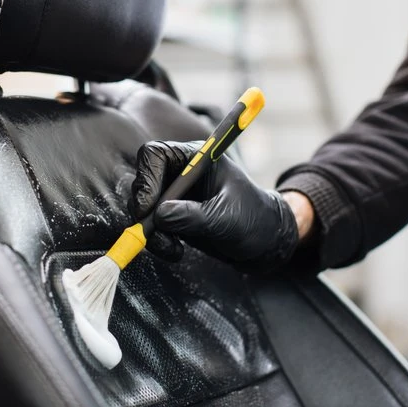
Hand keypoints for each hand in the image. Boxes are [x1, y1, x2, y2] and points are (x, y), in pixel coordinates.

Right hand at [128, 140, 299, 272]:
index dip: (147, 178)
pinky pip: (151, 225)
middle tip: (152, 234)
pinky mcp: (172, 215)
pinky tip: (176, 251)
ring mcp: (175, 194)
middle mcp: (181, 172)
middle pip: (143, 180)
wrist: (264, 241)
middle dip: (144, 209)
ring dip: (152, 231)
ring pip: (143, 207)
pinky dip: (157, 240)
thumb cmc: (253, 219)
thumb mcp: (225, 218)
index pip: (157, 154)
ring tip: (173, 250)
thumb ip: (193, 216)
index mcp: (197, 158)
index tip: (148, 208)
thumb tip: (160, 216)